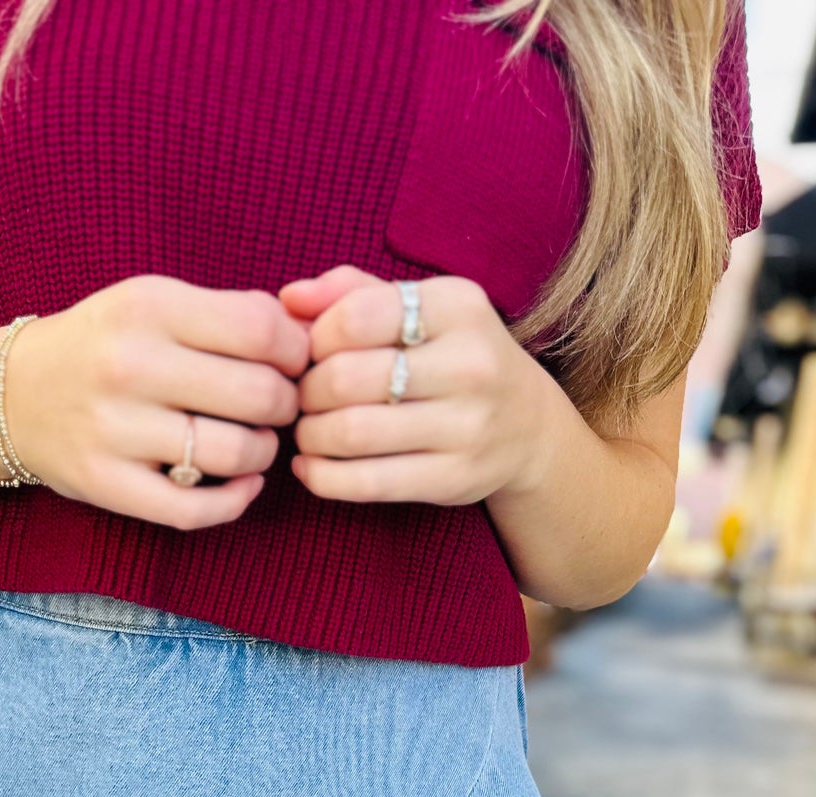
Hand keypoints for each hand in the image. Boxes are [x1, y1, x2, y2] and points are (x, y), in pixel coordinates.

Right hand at [0, 277, 308, 529]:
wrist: (10, 394)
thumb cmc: (105, 345)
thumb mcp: (153, 302)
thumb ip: (227, 314)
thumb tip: (312, 335)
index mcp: (149, 307)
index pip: (262, 330)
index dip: (295, 352)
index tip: (290, 363)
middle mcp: (130, 366)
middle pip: (258, 395)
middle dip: (286, 406)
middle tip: (277, 408)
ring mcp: (114, 430)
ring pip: (234, 454)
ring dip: (263, 454)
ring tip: (255, 444)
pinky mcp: (106, 484)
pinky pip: (194, 510)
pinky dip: (234, 502)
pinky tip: (240, 485)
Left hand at [279, 265, 551, 505]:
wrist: (527, 426)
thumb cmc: (451, 357)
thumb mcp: (418, 309)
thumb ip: (352, 294)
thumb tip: (288, 299)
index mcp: (457, 306)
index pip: (355, 316)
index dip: (315, 339)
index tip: (313, 354)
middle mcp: (470, 363)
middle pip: (345, 378)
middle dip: (306, 391)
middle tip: (305, 398)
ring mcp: (467, 426)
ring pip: (351, 432)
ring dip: (310, 435)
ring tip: (308, 431)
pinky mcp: (454, 478)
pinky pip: (366, 483)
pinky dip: (321, 476)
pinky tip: (310, 466)